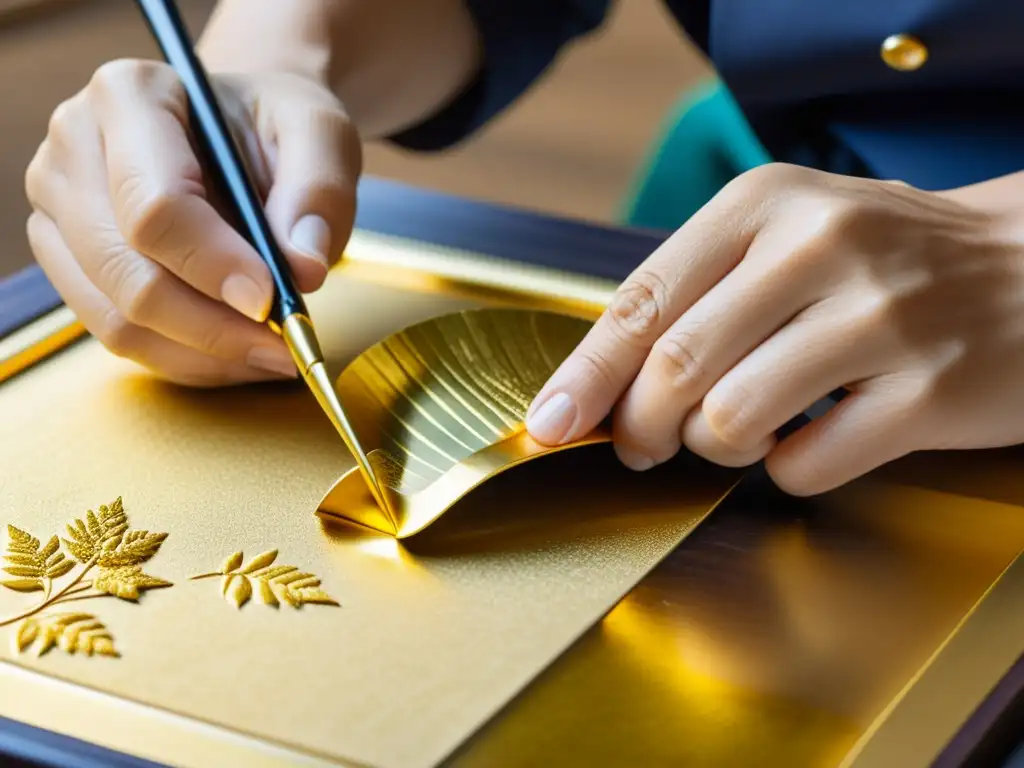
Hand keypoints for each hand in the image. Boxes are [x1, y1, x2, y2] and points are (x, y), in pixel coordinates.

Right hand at [25, 61, 360, 385]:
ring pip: (116, 316)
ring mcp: (61, 211)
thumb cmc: (273, 125)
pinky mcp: (70, 263)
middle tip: (285, 347)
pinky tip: (241, 354)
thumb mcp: (318, 132)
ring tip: (273, 354)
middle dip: (212, 326)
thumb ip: (316, 191)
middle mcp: (74, 150)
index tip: (271, 301)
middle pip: (125, 270)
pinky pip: (119, 336)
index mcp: (129, 97)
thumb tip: (302, 271)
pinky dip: (187, 359)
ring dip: (202, 354)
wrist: (240, 132)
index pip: (154, 204)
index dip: (213, 265)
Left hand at [526, 164, 1023, 494]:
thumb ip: (698, 292)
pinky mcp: (929, 392)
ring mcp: (880, 319)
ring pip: (729, 420)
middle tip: (643, 446)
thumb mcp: (788, 235)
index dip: (585, 374)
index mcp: (766, 205)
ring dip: (713, 449)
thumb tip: (602, 380)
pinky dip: (784, 470)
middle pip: (673, 369)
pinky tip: (809, 440)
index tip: (553, 421)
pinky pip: (804, 465)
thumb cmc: (887, 259)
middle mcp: (819, 248)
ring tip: (737, 434)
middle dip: (638, 428)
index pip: (641, 301)